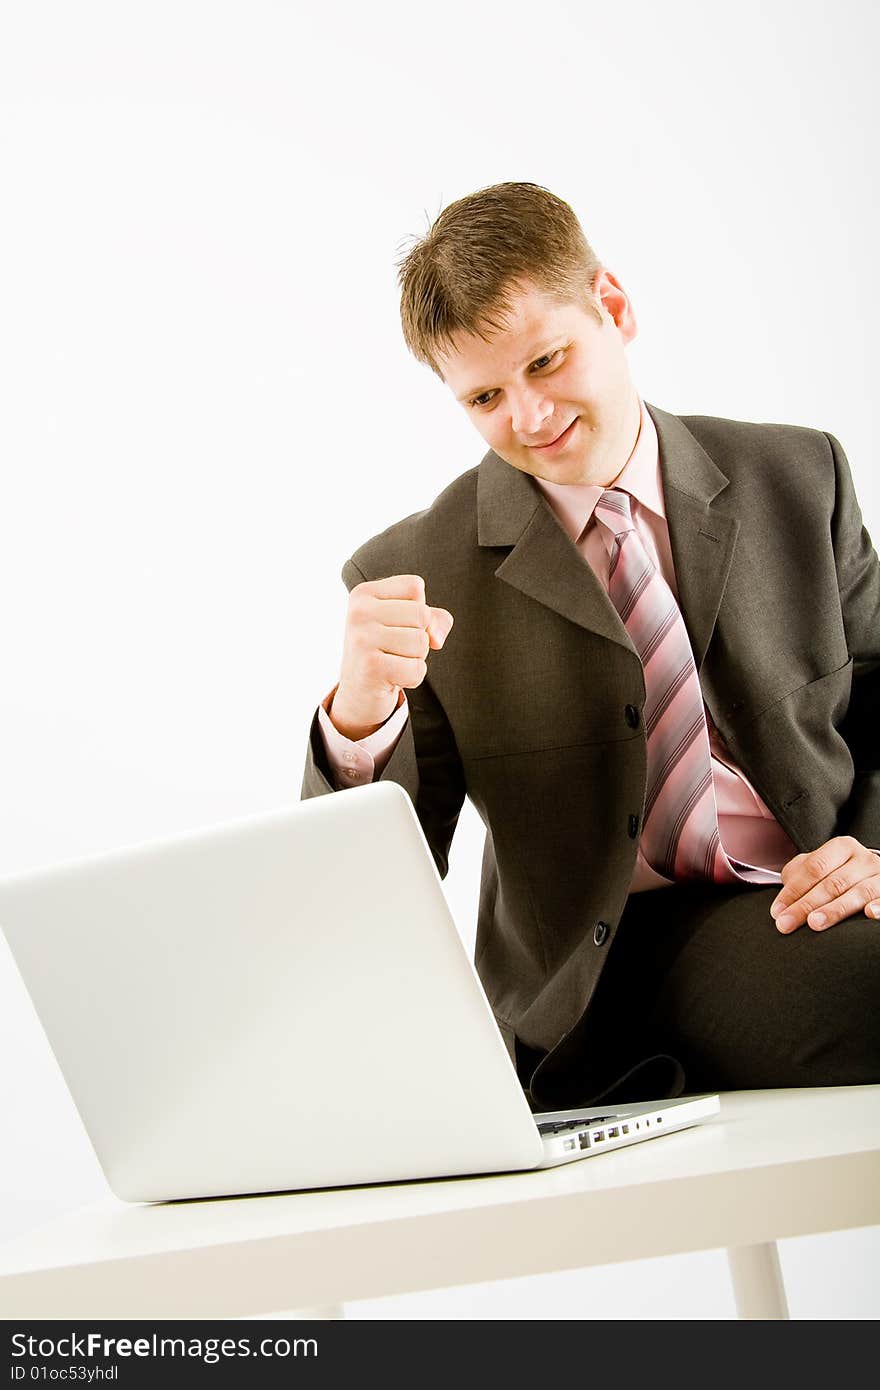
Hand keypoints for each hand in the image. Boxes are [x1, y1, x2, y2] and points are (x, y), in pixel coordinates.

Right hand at [329, 574, 453, 739]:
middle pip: (422, 615)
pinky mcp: (371, 666)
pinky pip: (417, 668)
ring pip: (422, 642)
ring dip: (415, 658)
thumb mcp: (408, 624)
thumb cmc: (386, 651)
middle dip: (419, 637)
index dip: (417, 610)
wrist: (358, 693)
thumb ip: (435, 619)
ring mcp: (362, 639)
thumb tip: (436, 638)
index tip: (395, 625)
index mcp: (364, 593)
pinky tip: (393, 677)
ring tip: (393, 662)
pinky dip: (413, 678)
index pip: (415, 587)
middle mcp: (359, 612)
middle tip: (395, 648)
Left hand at [770, 836, 879, 932]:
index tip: (777, 911)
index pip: (814, 868)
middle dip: (806, 905)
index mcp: (842, 847)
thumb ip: (798, 878)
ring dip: (835, 910)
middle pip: (832, 883)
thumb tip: (781, 905)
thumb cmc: (838, 874)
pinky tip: (868, 914)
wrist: (870, 877)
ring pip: (858, 893)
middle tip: (787, 923)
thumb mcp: (817, 869)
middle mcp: (864, 860)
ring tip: (814, 923)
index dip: (794, 890)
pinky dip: (878, 907)